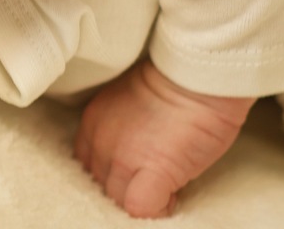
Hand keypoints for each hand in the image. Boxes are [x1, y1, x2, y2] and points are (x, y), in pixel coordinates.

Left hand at [74, 60, 254, 217]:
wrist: (195, 76)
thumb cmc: (172, 82)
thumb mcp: (125, 102)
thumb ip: (119, 131)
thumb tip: (132, 158)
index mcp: (92, 122)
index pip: (88, 164)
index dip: (112, 172)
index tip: (134, 171)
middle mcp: (99, 141)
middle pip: (100, 185)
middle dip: (125, 187)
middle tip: (152, 180)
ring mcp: (122, 157)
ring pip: (116, 199)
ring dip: (140, 199)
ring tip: (166, 188)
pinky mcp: (153, 171)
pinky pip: (140, 207)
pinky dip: (156, 209)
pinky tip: (172, 197)